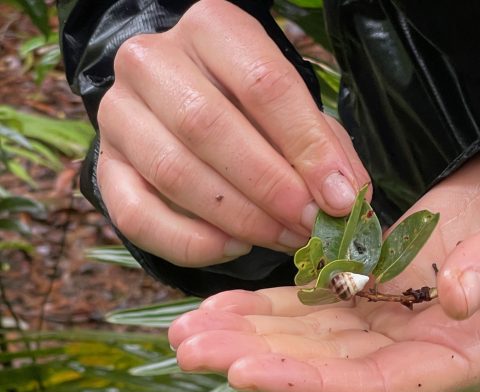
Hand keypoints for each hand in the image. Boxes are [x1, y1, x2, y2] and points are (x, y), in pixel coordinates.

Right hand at [96, 0, 367, 265]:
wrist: (183, 121)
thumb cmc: (252, 117)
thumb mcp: (296, 118)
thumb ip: (324, 149)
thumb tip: (347, 199)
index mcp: (211, 29)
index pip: (262, 83)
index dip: (306, 147)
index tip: (339, 198)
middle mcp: (153, 61)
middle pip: (210, 126)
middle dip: (270, 187)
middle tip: (308, 226)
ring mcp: (120, 114)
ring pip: (175, 173)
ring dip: (238, 219)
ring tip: (281, 240)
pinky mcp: (106, 168)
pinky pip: (139, 216)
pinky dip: (192, 243)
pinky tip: (233, 249)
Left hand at [169, 143, 479, 391]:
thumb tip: (455, 297)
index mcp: (470, 360)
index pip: (382, 384)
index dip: (314, 382)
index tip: (250, 370)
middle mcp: (422, 356)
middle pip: (333, 371)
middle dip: (260, 361)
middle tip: (189, 353)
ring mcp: (394, 329)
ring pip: (313, 342)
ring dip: (250, 338)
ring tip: (184, 335)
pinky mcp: (374, 297)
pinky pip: (315, 307)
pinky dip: (268, 307)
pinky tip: (219, 309)